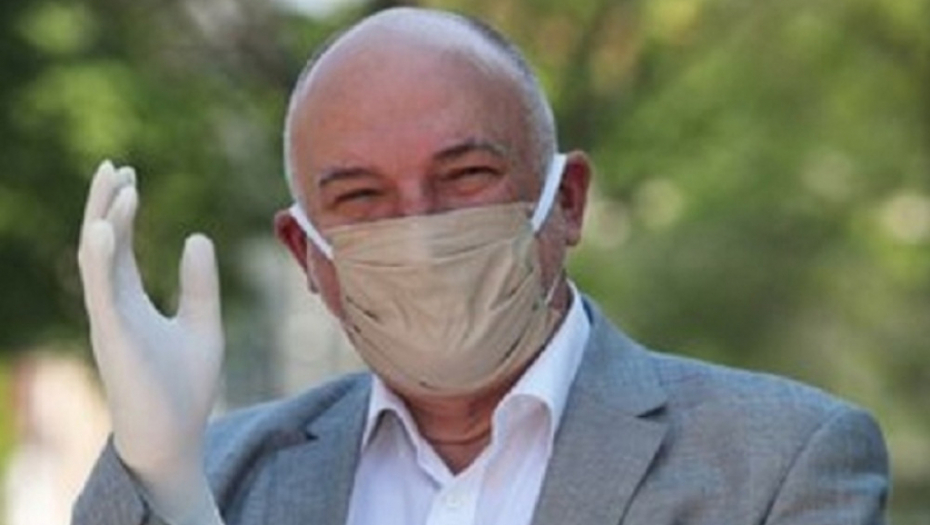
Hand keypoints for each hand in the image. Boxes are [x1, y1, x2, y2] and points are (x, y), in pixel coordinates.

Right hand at [78, 160, 224, 524]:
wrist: (175, 436)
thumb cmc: (184, 387)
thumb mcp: (202, 323)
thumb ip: (199, 283)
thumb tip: (197, 235)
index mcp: (130, 301)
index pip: (120, 245)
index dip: (122, 211)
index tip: (129, 176)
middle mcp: (113, 306)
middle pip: (102, 243)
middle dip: (106, 204)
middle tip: (114, 165)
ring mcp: (110, 319)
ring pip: (96, 259)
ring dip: (105, 219)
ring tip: (117, 182)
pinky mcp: (113, 336)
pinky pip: (101, 290)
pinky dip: (102, 257)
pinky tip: (108, 226)